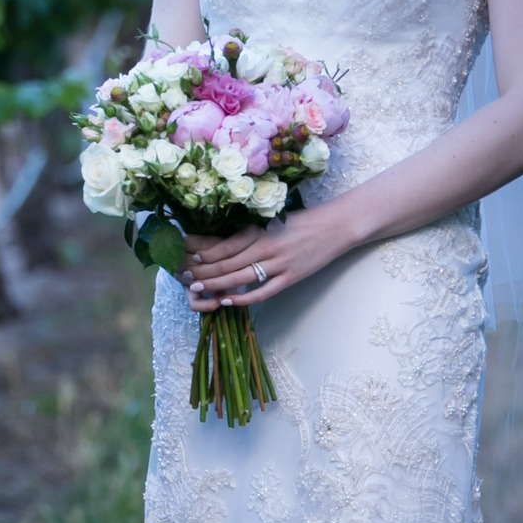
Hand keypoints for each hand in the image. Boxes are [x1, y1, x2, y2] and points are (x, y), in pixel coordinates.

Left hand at [178, 209, 353, 312]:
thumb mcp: (273, 222)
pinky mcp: (291, 277)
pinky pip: (263, 292)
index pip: (225, 244)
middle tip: (185, 278)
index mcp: (260, 229)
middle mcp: (266, 246)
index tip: (187, 256)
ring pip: (240, 277)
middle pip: (227, 262)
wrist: (338, 225)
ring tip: (198, 289)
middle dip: (203, 271)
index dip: (204, 252)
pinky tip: (228, 301)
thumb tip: (224, 242)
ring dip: (217, 284)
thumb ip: (251, 232)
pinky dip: (244, 298)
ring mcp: (279, 263)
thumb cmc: (303, 222)